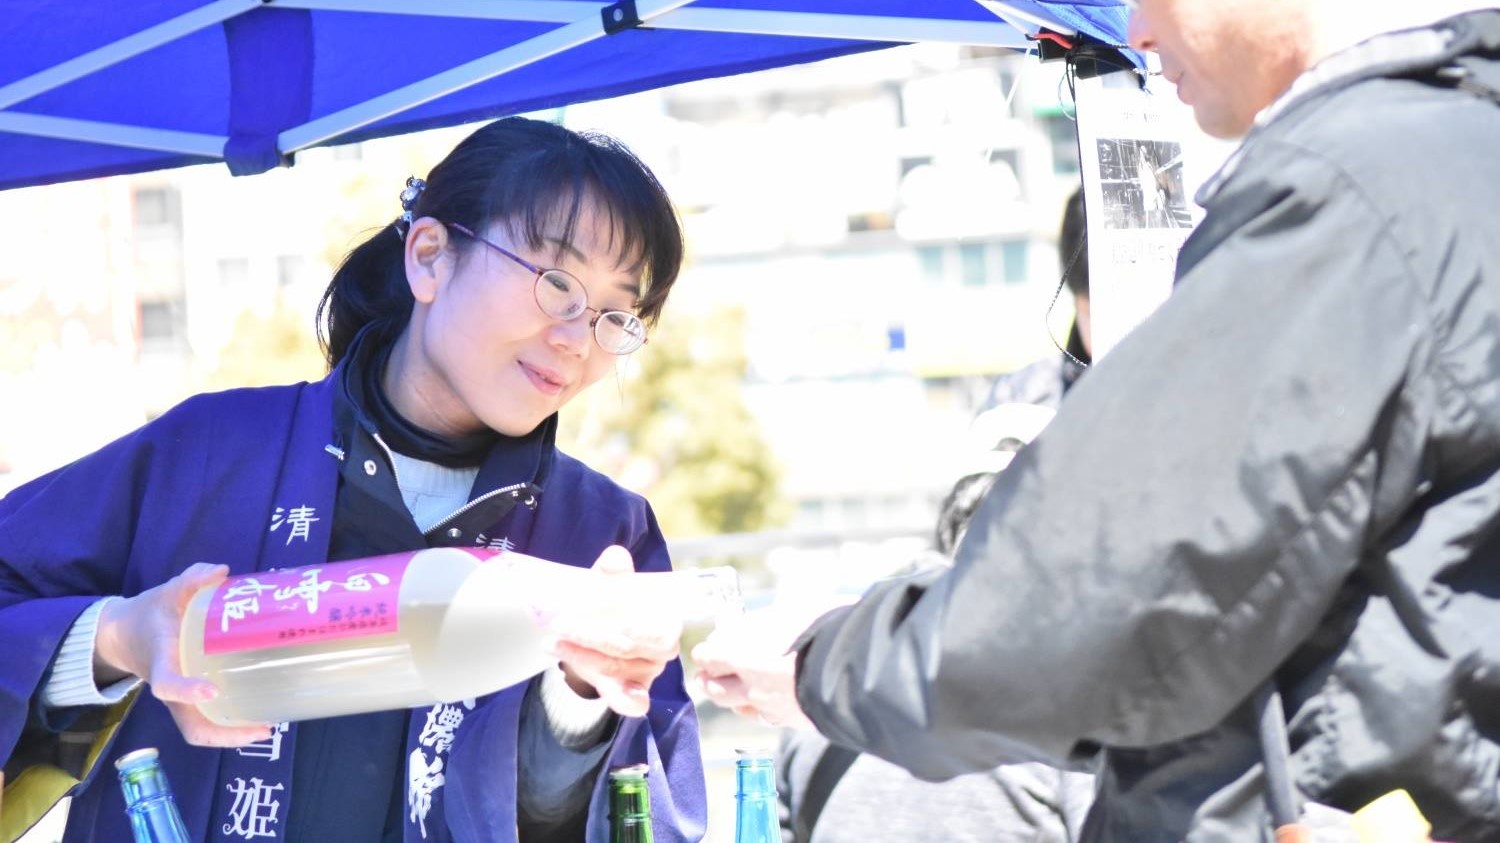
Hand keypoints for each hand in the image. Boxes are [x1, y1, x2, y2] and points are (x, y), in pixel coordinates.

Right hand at [95, 563, 272, 746]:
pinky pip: (208, 721)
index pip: (166, 685)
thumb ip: (190, 580)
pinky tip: (261, 716)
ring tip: (269, 727)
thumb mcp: (166, 592)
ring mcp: (179, 700)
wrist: (125, 633)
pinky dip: (230, 726)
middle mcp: (170, 690)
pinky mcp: (189, 700)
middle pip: (190, 726)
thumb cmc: (150, 614)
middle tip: (263, 728)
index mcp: (160, 662)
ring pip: (201, 730)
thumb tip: (221, 572)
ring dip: (232, 736)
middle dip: (224, 735)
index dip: (186, 690)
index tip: (211, 690)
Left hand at [546, 546, 681, 717]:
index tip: (613, 621)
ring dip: (583, 656)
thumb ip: (612, 572)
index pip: (658, 630)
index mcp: (664, 619)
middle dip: (594, 638)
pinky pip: (636, 702)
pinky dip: (623, 699)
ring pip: (618, 669)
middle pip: (630, 649)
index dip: (637, 628)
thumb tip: (615, 558)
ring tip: (552, 642)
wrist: (598, 637)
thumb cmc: (610, 607)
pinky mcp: (634, 692)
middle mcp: (661, 649)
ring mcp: (647, 672)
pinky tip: (606, 691)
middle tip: (559, 624)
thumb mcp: (608, 585)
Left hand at [691, 609, 814, 728]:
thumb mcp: (787, 611)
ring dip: (730, 696)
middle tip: (709, 670)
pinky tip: (759, 702)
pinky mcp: (791, 721)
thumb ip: (759, 623)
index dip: (705, 652)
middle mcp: (750, 686)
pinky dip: (755, 709)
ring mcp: (770, 707)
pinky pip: (763, 717)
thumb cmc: (823, 627)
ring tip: (731, 687)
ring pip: (737, 707)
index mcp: (743, 655)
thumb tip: (743, 628)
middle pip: (715, 689)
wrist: (857, 666)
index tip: (707, 648)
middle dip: (709, 678)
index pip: (708, 659)